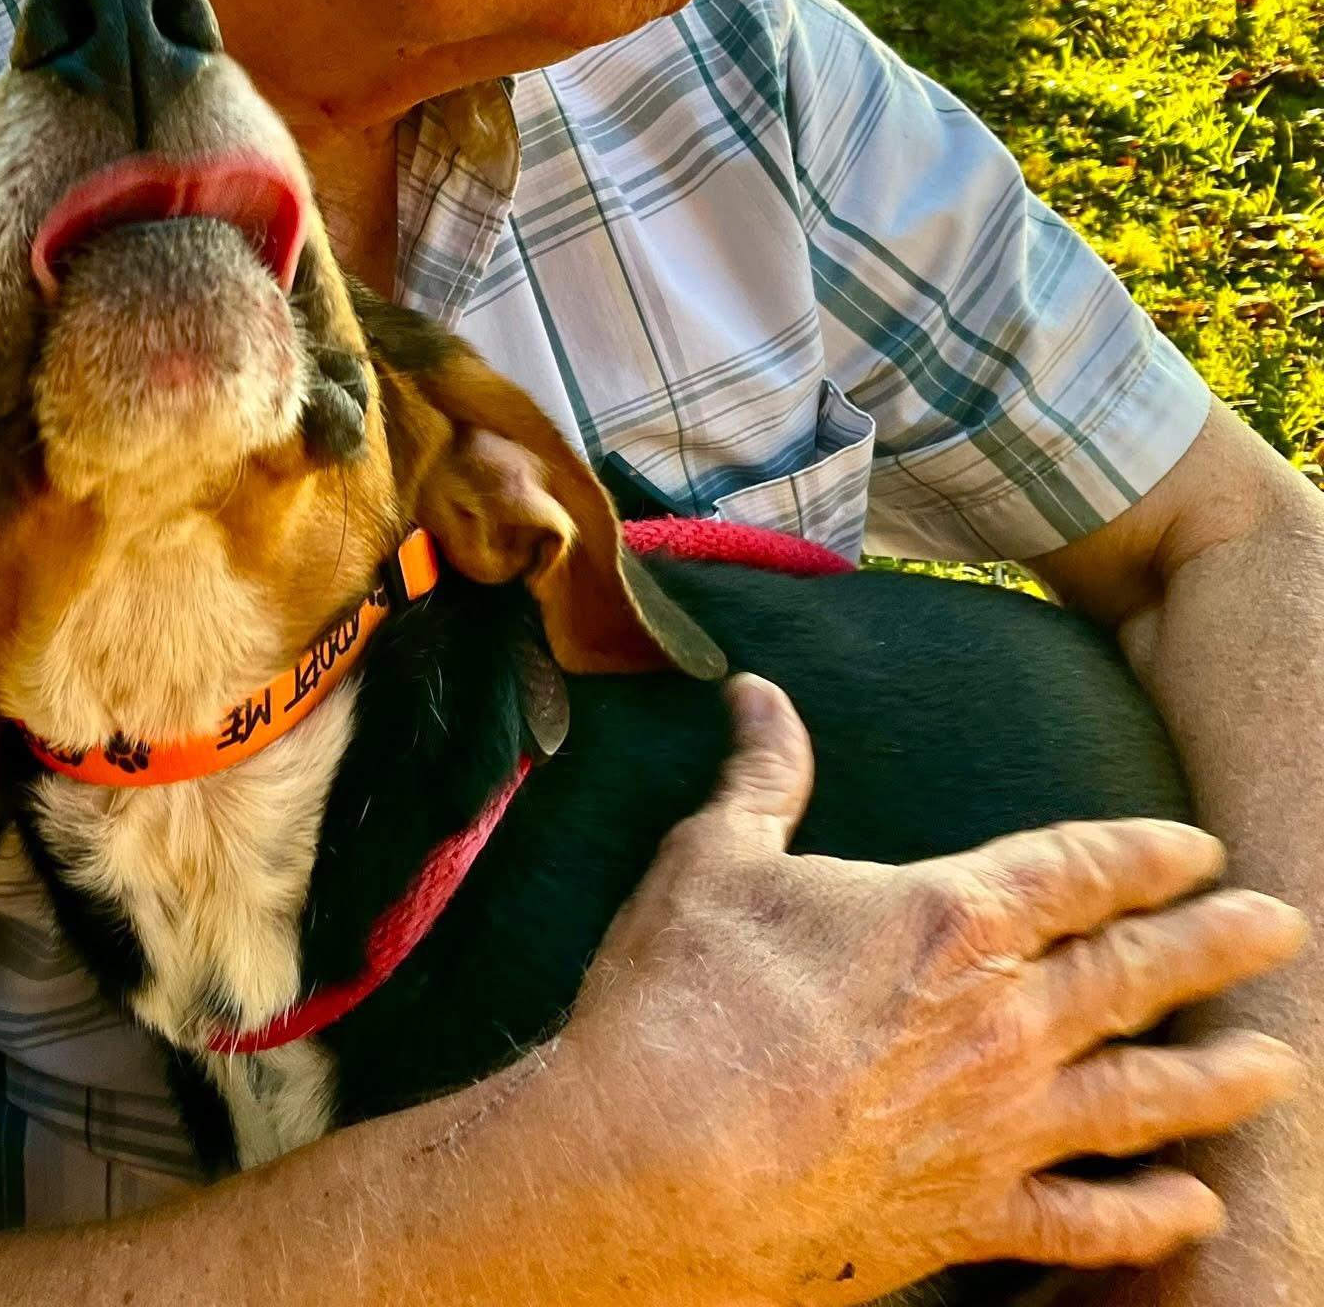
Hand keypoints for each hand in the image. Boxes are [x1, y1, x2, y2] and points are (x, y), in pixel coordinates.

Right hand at [552, 673, 1307, 1305]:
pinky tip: (1193, 1211)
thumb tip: (759, 693)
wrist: (656, 1160)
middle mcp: (1003, 1021)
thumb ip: (761, 778)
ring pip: (1143, 1098)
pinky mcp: (969, 1218)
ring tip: (1279, 1068)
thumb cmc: (680, 999)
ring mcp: (999, 1128)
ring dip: (1218, 1080)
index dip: (1146, 854)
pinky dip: (1148, 1221)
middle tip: (1287, 928)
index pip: (1080, 871)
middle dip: (1218, 946)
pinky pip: (1087, 1222)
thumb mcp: (713, 860)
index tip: (1199, 848)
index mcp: (951, 918)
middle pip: (1139, 973)